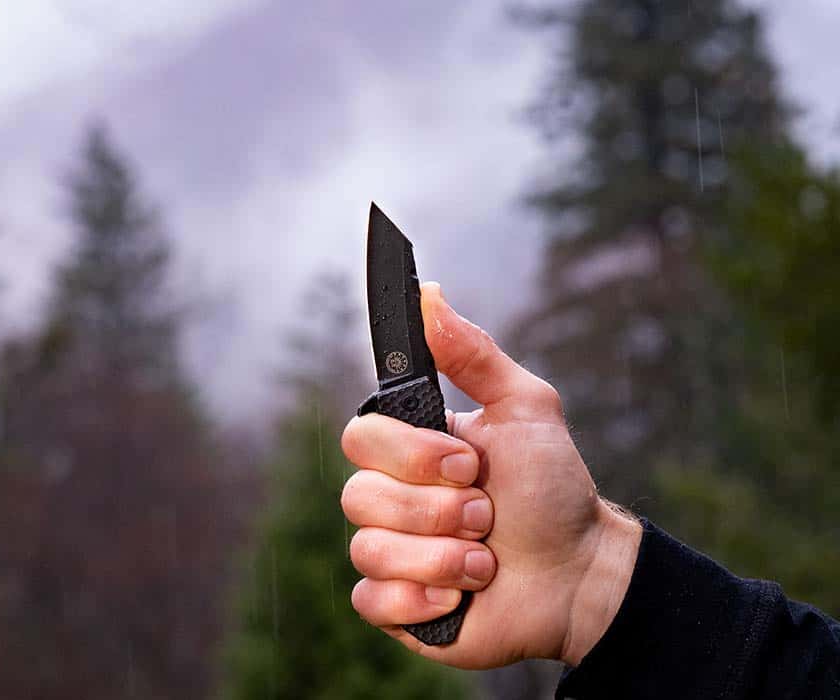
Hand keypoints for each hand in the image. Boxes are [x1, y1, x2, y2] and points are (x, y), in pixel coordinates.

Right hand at [341, 282, 641, 668]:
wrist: (581, 572)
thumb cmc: (553, 489)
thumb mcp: (524, 408)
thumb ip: (473, 353)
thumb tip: (429, 293)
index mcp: (408, 450)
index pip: (359, 437)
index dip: (410, 455)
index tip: (468, 463)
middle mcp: (390, 499)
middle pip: (357, 496)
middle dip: (439, 510)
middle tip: (488, 515)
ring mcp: (389, 553)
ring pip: (368, 548)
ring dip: (443, 556)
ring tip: (486, 560)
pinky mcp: (394, 606)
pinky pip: (372, 599)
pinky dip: (422, 599)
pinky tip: (460, 595)